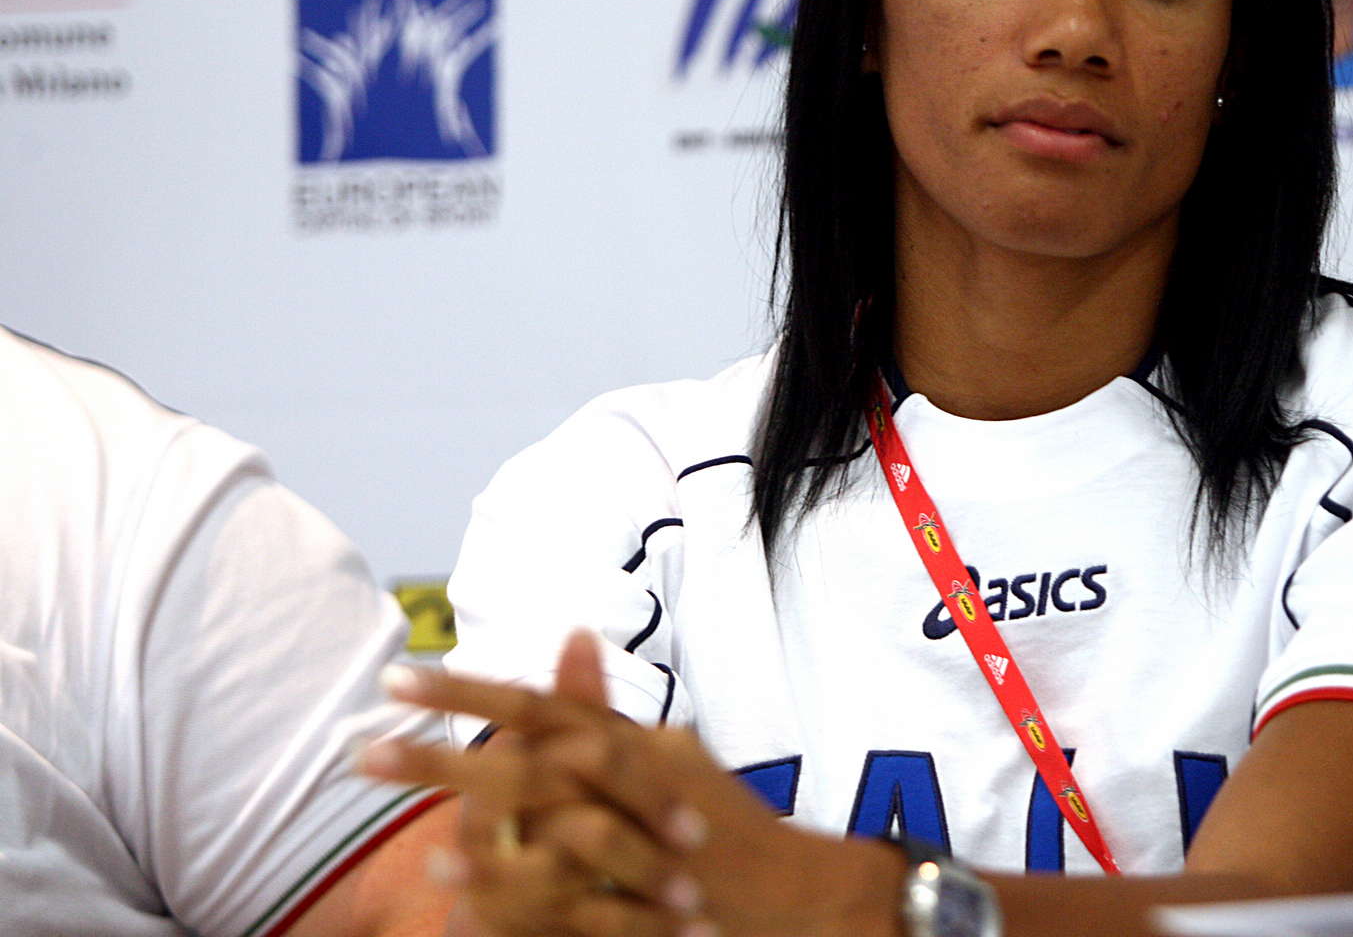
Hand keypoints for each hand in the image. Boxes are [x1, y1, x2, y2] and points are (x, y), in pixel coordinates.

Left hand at [359, 632, 902, 936]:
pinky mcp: (642, 903)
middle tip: (366, 747)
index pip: (542, 705)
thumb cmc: (721, 825)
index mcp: (636, 746)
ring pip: (551, 824)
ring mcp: (642, 844)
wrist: (800, 896)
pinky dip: (510, 894)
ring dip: (474, 822)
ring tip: (407, 822)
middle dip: (446, 753)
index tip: (400, 679)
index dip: (471, 692)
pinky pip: (566, 898)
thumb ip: (607, 709)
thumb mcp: (665, 758)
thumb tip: (570, 635)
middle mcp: (638, 785)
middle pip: (532, 758)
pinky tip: (456, 893)